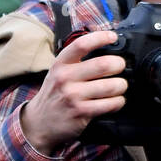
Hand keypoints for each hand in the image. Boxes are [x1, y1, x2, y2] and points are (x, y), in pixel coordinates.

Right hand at [20, 29, 126, 154]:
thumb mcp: (57, 73)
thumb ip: (76, 61)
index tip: (112, 37)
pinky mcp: (82, 113)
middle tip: (120, 67)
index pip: (82, 44)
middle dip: (119, 64)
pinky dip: (119, 101)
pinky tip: (115, 100)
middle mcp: (65, 78)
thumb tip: (105, 50)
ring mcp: (73, 96)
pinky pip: (110, 104)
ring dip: (121, 85)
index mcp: (60, 64)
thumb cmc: (54, 95)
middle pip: (103, 64)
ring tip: (119, 86)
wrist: (39, 123)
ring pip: (111, 86)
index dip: (101, 37)